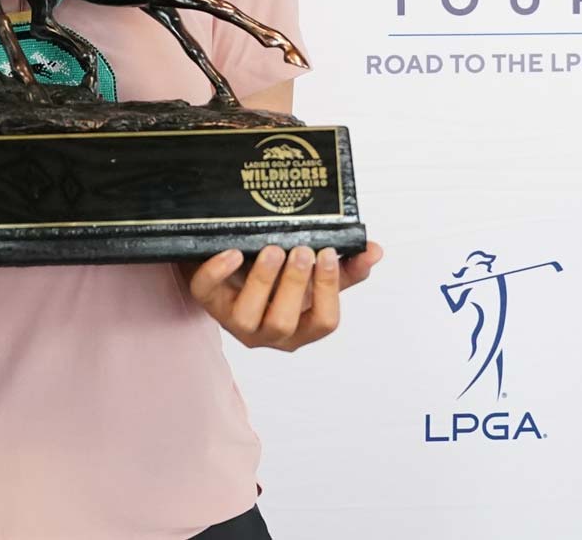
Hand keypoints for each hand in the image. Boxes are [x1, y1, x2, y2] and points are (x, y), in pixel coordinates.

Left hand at [180, 241, 383, 351]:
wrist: (231, 266)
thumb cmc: (278, 278)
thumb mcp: (313, 274)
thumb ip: (345, 267)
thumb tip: (374, 251)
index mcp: (300, 328)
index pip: (323, 323)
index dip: (328, 291)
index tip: (328, 254)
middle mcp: (268, 333)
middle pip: (284, 323)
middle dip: (295, 285)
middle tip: (301, 250)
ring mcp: (234, 321)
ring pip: (247, 317)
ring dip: (263, 281)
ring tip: (273, 249)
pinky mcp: (206, 301)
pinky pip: (206, 292)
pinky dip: (218, 272)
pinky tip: (232, 253)